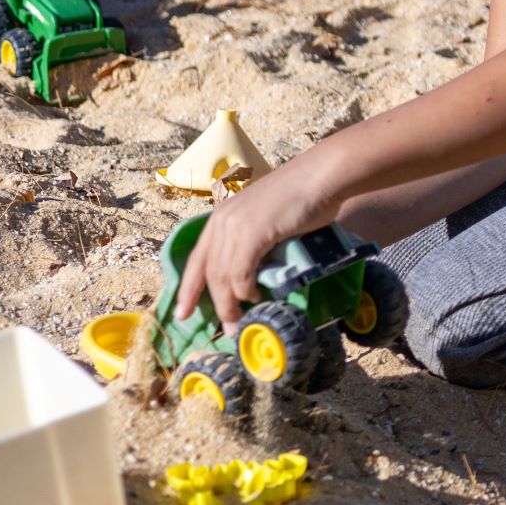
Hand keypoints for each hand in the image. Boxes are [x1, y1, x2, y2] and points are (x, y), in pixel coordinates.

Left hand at [176, 150, 345, 326]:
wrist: (322, 176)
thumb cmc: (303, 196)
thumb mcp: (268, 220)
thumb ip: (256, 242)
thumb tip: (257, 273)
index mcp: (221, 218)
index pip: (196, 260)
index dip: (188, 289)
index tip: (183, 314)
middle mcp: (222, 221)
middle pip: (208, 273)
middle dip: (216, 306)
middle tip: (229, 328)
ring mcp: (235, 225)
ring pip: (222, 276)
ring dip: (230, 304)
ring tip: (241, 321)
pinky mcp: (252, 232)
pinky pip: (240, 272)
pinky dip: (245, 290)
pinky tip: (255, 297)